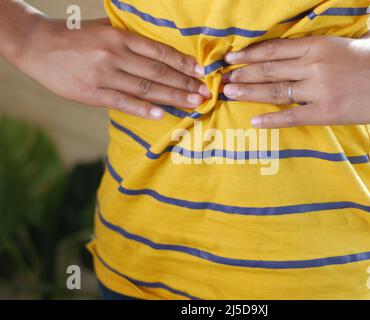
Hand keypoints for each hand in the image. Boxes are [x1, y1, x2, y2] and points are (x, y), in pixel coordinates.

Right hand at [12, 18, 210, 119]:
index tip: (201, 71)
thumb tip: (160, 48)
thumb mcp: (104, 28)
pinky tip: (161, 114)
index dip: (183, 62)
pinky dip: (143, 109)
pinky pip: (122, 102)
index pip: (159, 52)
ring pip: (145, 88)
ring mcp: (104, 74)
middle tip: (206, 93)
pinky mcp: (92, 93)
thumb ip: (130, 37)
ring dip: (172, 97)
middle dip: (185, 83)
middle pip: (158, 71)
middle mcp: (115, 54)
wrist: (36, 45)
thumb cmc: (75, 36)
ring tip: (194, 104)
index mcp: (120, 36)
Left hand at [222, 36, 369, 127]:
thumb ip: (325, 48)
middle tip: (222, 78)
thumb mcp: (349, 43)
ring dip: (248, 92)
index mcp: (318, 45)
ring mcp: (318, 89)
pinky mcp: (327, 111)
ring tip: (229, 93)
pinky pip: (292, 116)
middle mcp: (313, 65)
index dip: (249, 54)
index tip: (232, 58)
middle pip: (268, 69)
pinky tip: (255, 121)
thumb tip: (309, 51)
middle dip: (242, 74)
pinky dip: (271, 119)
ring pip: (274, 91)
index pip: (274, 49)